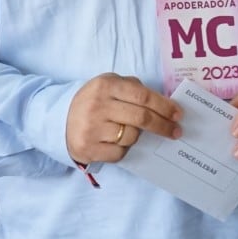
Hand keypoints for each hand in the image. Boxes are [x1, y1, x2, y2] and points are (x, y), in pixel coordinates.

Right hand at [65, 73, 180, 164]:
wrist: (59, 119)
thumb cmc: (95, 101)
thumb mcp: (110, 85)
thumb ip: (135, 90)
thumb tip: (166, 104)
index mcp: (106, 85)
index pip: (144, 97)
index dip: (165, 106)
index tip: (178, 115)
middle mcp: (98, 105)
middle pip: (142, 118)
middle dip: (163, 126)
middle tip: (176, 132)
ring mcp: (91, 128)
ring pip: (131, 137)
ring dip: (137, 136)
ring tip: (129, 131)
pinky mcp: (87, 148)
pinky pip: (120, 153)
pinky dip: (124, 149)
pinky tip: (116, 142)